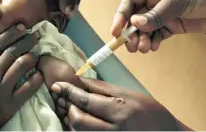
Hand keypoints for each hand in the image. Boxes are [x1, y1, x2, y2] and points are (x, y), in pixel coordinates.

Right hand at [0, 24, 42, 129]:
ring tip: (37, 54)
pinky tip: (39, 75)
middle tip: (35, 36)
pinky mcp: (10, 105)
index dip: (11, 34)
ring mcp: (0, 90)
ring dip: (32, 57)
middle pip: (11, 53)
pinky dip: (35, 79)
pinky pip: (27, 88)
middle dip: (26, 42)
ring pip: (21, 66)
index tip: (21, 27)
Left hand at [51, 78, 183, 130]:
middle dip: (69, 108)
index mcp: (121, 110)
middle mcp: (115, 129)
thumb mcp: (128, 94)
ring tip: (71, 110)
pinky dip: (77, 130)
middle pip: (79, 120)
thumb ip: (101, 88)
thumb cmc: (149, 112)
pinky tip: (79, 121)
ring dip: (71, 120)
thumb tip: (77, 79)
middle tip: (65, 100)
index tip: (56, 86)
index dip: (68, 92)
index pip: (86, 101)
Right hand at [111, 0, 205, 52]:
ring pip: (144, 28)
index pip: (130, 1)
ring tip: (144, 48)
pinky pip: (156, 35)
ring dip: (141, 39)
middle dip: (130, 32)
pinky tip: (152, 47)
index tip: (115, 31)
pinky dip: (152, 42)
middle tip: (131, 45)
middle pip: (134, 17)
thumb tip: (134, 24)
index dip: (121, 16)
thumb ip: (156, 14)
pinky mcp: (173, 25)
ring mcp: (164, 13)